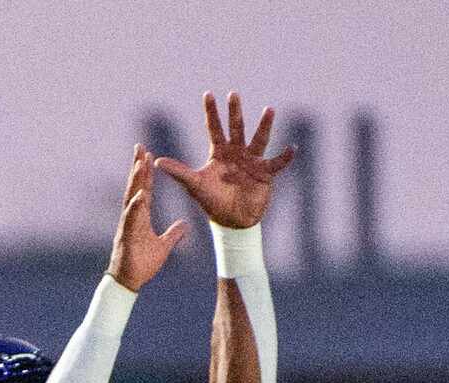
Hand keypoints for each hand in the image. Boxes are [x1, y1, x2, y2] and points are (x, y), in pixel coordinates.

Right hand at [109, 144, 187, 290]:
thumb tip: (185, 225)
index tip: (148, 154)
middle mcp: (133, 216)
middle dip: (137, 166)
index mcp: (141, 216)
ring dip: (135, 180)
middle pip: (135, 186)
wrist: (129, 281)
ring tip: (140, 163)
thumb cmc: (142, 264)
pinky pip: (131, 218)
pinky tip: (140, 195)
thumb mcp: (163, 246)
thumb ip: (173, 234)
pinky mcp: (126, 236)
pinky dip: (135, 206)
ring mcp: (128, 224)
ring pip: (132, 197)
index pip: (144, 189)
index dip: (146, 172)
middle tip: (139, 146)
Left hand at [155, 92, 294, 228]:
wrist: (232, 221)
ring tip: (269, 110)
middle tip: (233, 94)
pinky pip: (277, 164)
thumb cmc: (212, 202)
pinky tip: (292, 148)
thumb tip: (156, 162)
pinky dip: (284, 157)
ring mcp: (253, 160)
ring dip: (264, 125)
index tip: (208, 94)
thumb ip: (178, 172)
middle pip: (236, 128)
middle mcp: (237, 152)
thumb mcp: (194, 186)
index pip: (214, 128)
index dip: (211, 112)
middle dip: (234, 112)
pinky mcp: (265, 173)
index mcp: (220, 153)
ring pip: (259, 139)